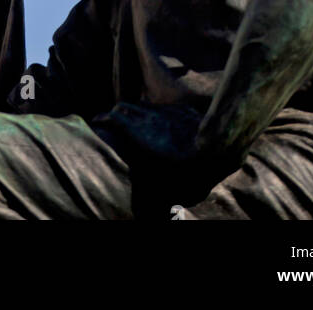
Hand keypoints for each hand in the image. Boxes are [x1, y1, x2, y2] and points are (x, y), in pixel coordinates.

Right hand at [94, 102, 224, 216]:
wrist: (217, 144)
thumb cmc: (189, 166)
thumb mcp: (164, 179)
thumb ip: (148, 187)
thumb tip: (141, 208)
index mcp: (141, 132)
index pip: (114, 116)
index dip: (102, 118)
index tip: (95, 121)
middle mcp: (150, 117)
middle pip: (125, 106)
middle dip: (115, 112)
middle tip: (111, 120)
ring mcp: (166, 111)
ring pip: (144, 105)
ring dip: (135, 111)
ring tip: (133, 120)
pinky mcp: (182, 110)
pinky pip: (163, 108)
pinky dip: (156, 114)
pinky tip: (161, 122)